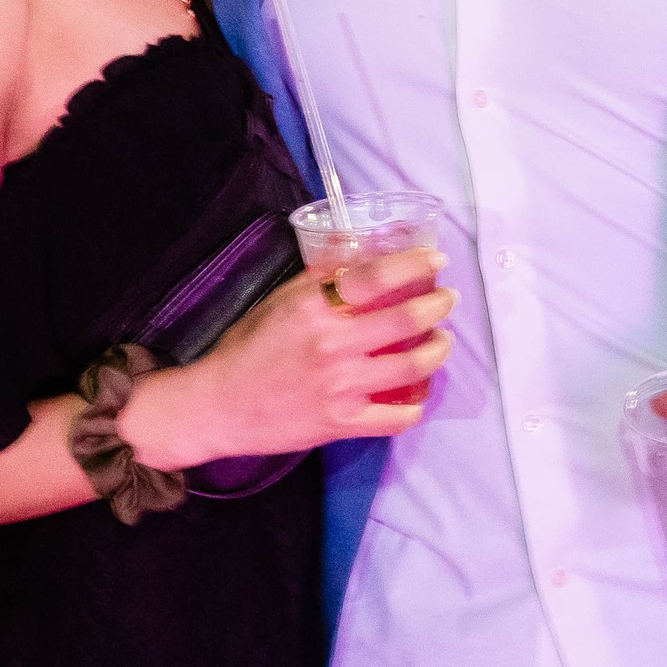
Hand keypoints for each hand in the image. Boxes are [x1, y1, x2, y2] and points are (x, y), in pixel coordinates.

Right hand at [123, 248, 452, 468]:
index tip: (435, 260)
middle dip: (438, 305)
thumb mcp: (278, 300)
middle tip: (447, 299)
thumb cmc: (246, 349)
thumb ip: (319, 274)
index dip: (414, 265)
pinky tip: (420, 394)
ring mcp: (339, 386)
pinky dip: (416, 406)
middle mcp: (331, 344)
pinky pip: (395, 418)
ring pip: (411, 367)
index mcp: (313, 307)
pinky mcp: (341, 423)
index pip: (377, 277)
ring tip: (441, 341)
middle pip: (405, 320)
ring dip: (437, 350)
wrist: (218, 405)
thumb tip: (354, 243)